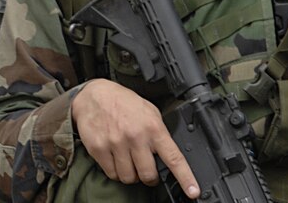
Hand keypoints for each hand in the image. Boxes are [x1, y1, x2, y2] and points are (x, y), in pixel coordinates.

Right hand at [72, 79, 199, 198]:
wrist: (94, 95)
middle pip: (148, 175)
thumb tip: (167, 154)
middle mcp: (135, 137)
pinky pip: (112, 174)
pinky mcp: (99, 149)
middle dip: (149, 176)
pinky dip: (115, 171)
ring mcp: (116, 144)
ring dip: (131, 174)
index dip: (185, 177)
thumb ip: (159, 132)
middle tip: (146, 168)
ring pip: (129, 178)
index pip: (173, 157)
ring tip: (128, 159)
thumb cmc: (124, 103)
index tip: (193, 191)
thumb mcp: (149, 111)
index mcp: (153, 127)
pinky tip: (116, 157)